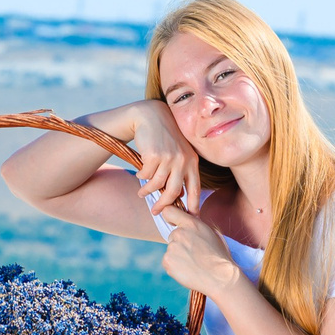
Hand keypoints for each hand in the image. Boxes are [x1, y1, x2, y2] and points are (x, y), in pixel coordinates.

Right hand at [123, 100, 200, 219]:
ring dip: (147, 191)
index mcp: (192, 162)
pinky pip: (145, 175)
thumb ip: (181, 172)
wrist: (151, 116)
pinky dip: (141, 177)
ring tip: (141, 193)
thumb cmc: (165, 138)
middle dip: (164, 205)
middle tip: (156, 212)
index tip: (191, 218)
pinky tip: (139, 173)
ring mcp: (169, 157)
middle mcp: (183, 160)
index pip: (195, 189)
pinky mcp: (154, 155)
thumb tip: (179, 195)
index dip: (193, 205)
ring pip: (157, 184)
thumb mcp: (179, 153)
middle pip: (174, 192)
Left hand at [156, 198, 245, 296]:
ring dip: (178, 255)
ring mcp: (172, 248)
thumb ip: (197, 225)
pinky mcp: (167, 261)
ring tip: (193, 263)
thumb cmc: (220, 256)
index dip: (171, 218)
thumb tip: (188, 221)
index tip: (175, 224)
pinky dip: (175, 266)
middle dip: (180, 242)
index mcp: (191, 224)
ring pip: (171, 249)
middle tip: (194, 253)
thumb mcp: (212, 233)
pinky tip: (188, 270)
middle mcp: (179, 233)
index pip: (169, 211)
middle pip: (172, 235)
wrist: (220, 278)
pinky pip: (168, 261)